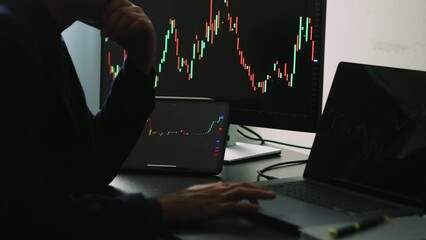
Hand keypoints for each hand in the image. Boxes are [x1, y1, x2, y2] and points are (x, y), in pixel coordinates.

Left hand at [102, 0, 155, 73]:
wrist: (139, 55)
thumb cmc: (126, 41)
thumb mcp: (113, 30)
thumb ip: (106, 23)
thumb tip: (91, 18)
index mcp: (127, 8)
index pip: (118, 1)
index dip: (109, 8)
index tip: (102, 19)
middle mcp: (136, 10)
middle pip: (121, 10)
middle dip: (110, 23)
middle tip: (105, 35)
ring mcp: (144, 17)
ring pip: (129, 16)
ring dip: (118, 27)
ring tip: (112, 38)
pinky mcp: (149, 26)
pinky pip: (139, 23)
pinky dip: (129, 30)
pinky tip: (124, 37)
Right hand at [158, 181, 275, 222]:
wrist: (172, 204)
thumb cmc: (184, 200)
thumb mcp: (200, 190)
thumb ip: (212, 189)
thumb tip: (220, 187)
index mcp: (216, 186)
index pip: (238, 184)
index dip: (251, 187)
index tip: (260, 190)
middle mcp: (219, 190)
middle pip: (244, 187)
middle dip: (259, 190)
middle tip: (271, 193)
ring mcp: (218, 199)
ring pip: (242, 193)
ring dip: (257, 195)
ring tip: (268, 197)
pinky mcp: (216, 209)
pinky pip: (235, 207)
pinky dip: (246, 206)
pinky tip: (254, 208)